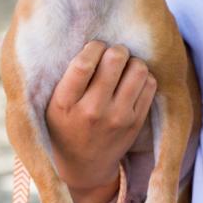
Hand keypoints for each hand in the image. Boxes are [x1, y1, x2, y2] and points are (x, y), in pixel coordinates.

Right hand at [45, 41, 155, 202]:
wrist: (83, 167)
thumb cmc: (65, 124)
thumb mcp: (52, 103)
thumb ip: (67, 75)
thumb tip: (89, 35)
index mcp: (65, 103)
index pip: (84, 63)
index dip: (93, 47)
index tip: (93, 48)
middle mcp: (92, 111)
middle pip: (115, 59)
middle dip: (115, 49)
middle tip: (111, 55)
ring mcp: (118, 118)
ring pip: (138, 68)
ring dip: (132, 62)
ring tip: (122, 68)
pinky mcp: (136, 122)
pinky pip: (150, 83)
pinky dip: (143, 76)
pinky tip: (131, 82)